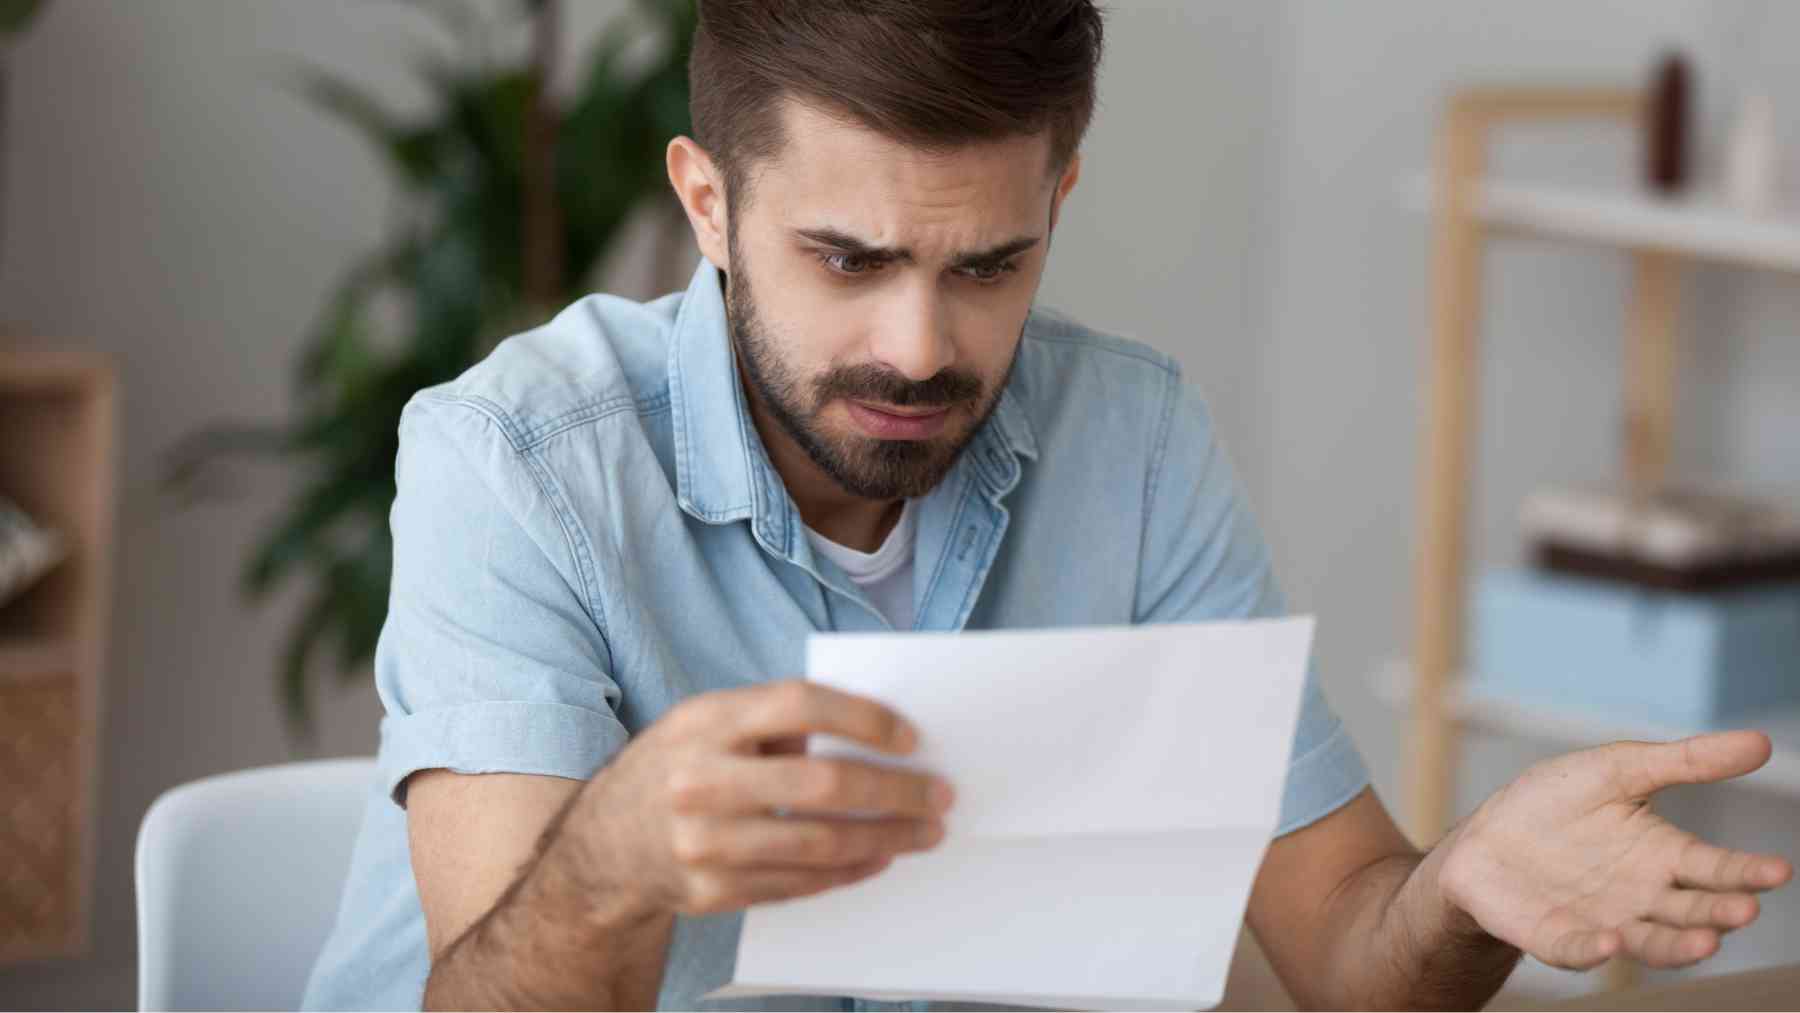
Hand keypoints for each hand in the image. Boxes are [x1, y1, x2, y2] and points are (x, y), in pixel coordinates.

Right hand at [565, 680, 953, 916]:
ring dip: (885, 838)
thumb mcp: (706, 725)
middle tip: (938, 794)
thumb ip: (774, 722)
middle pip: (820, 782)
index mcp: (705, 721)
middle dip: (894, 790)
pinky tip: (878, 857)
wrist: (602, 847)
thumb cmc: (675, 769)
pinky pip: (798, 883)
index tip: (911, 737)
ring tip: (924, 832)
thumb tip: (870, 732)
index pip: (798, 705)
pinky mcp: (711, 890)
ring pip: (818, 843)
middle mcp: (700, 779)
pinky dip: (848, 871)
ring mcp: (703, 841)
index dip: (862, 718)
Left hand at [1437, 730, 1792, 969]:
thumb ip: (1686, 762)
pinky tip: (1611, 942)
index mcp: (1663, 856)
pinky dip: (1594, 950)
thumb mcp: (1618, 769)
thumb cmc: (1556, 803)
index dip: (1746, 871)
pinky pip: (1578, 949)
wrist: (1485, 839)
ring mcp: (1603, 922)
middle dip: (1720, 912)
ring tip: (1706, 941)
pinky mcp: (1555, 938)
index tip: (1778, 870)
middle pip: (1692, 911)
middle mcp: (1643, 898)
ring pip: (1650, 942)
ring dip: (1677, 945)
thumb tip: (1761, 742)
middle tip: (1746, 908)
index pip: (1715, 868)